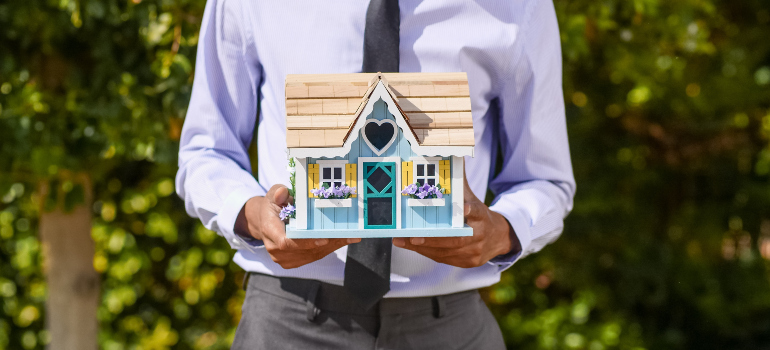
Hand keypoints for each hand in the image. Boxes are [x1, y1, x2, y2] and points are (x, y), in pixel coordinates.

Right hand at [235, 184, 359, 268]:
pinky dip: (329, 248)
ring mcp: (285, 259)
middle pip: (305, 250)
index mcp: (269, 232)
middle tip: (347, 234)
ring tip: (350, 236)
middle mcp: (276, 250)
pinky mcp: (295, 261)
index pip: (286, 242)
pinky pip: (314, 256)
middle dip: (327, 242)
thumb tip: (283, 193)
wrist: (265, 222)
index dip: (305, 242)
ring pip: (312, 255)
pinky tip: (343, 239)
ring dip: (332, 246)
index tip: (324, 239)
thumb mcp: (272, 195)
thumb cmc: (272, 206)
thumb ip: (277, 193)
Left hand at [392, 175, 520, 267]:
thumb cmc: (478, 213)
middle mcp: (480, 235)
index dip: (471, 212)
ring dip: (424, 247)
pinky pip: (443, 258)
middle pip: (457, 239)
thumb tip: (451, 153)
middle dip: (434, 239)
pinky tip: (411, 246)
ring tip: (404, 241)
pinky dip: (426, 252)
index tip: (465, 210)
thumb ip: (459, 180)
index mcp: (482, 216)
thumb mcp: (471, 196)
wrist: (497, 237)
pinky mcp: (467, 262)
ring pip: (446, 251)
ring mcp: (474, 251)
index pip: (478, 213)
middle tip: (414, 237)